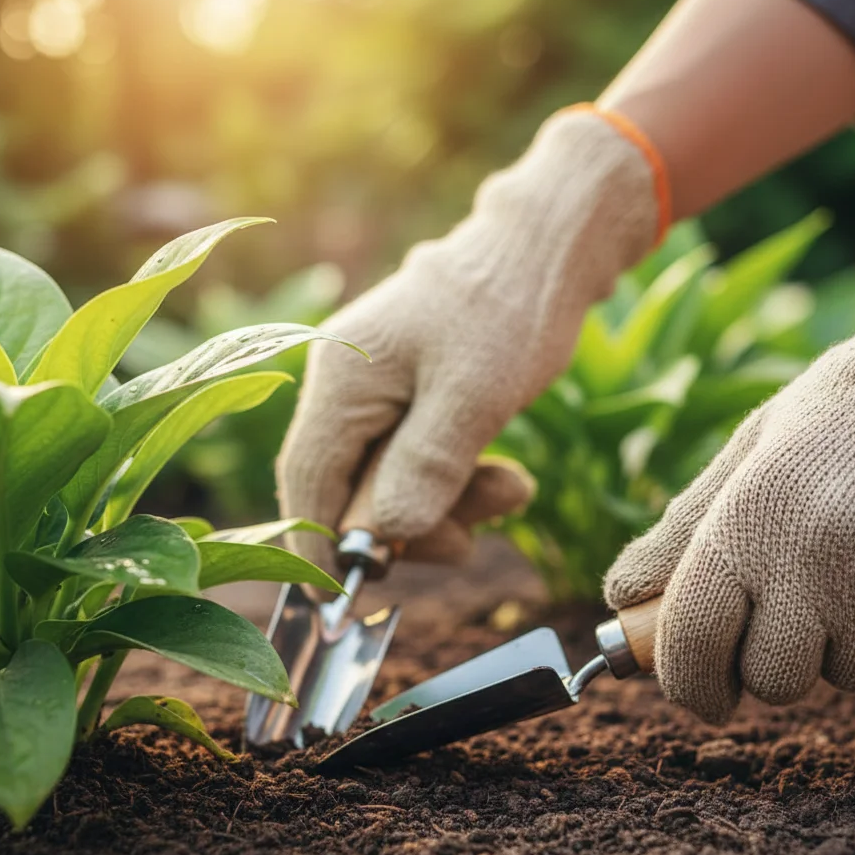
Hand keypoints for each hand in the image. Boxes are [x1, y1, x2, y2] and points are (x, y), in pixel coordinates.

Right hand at [278, 108, 660, 573]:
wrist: (547, 249)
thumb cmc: (511, 309)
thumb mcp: (475, 395)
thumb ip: (423, 467)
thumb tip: (380, 538)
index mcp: (341, 379)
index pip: (306, 481)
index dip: (319, 547)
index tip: (335, 604)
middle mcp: (342, 385)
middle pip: (348, 489)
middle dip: (410, 524)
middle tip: (471, 538)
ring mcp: (372, 391)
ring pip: (388, 481)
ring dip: (447, 504)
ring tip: (513, 490)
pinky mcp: (404, 396)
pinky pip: (414, 460)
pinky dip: (455, 479)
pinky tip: (505, 479)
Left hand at [605, 312, 854, 722]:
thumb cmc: (832, 418)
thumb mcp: (746, 455)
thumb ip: (682, 531)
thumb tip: (619, 595)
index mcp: (747, 521)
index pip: (693, 641)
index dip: (689, 682)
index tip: (700, 692)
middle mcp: (811, 558)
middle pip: (770, 679)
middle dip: (769, 661)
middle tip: (782, 610)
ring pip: (841, 676)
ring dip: (835, 648)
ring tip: (844, 573)